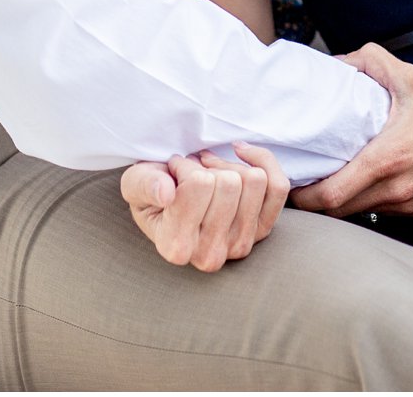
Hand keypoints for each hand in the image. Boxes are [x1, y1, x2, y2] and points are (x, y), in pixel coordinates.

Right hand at [119, 143, 287, 271]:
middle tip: (192, 175)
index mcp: (176, 247)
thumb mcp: (135, 184)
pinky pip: (278, 185)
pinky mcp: (263, 231)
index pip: (199, 184)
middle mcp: (210, 255)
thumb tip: (166, 193)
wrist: (173, 203)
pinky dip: (261, 161)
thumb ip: (144, 185)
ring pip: (255, 180)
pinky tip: (239, 157)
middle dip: (209, 167)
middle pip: (230, 181)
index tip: (173, 175)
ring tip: (210, 176)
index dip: (185, 167)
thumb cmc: (152, 192)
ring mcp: (240, 245)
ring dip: (230, 167)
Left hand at [290, 45, 412, 219]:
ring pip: (362, 213)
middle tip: (302, 180)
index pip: (330, 196)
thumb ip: (370, 62)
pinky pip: (386, 213)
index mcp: (386, 161)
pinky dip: (369, 202)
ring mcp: (411, 205)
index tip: (290, 180)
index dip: (303, 195)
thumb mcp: (409, 78)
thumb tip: (340, 60)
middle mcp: (396, 191)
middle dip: (316, 200)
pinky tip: (364, 183)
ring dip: (342, 202)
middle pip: (339, 212)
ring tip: (329, 179)